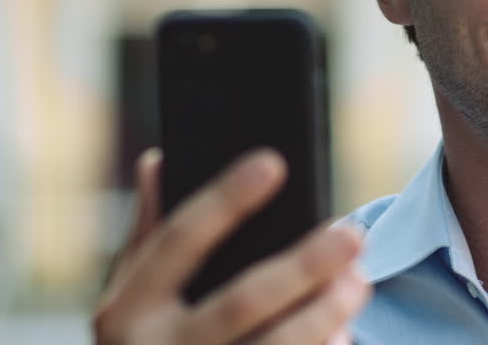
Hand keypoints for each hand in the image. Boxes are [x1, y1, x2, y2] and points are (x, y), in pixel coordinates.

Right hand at [94, 149, 369, 343]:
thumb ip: (151, 234)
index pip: (179, 241)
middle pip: (240, 303)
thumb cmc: (149, 342)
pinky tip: (344, 333)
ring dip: (321, 315)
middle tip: (353, 233)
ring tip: (360, 280)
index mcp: (127, 310)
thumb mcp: (134, 296)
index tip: (273, 163)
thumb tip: (158, 161)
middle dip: (301, 267)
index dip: (225, 200)